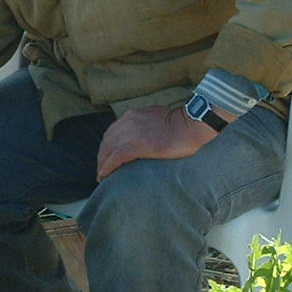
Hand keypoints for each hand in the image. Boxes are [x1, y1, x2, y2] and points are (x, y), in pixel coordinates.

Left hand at [96, 103, 217, 179]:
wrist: (189, 124)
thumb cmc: (181, 123)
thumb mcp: (158, 117)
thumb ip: (148, 123)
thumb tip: (148, 132)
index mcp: (133, 115)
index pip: (113, 131)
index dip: (108, 145)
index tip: (107, 156)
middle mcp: (127, 122)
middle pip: (106, 141)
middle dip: (102, 156)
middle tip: (102, 169)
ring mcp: (131, 134)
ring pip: (107, 150)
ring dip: (102, 164)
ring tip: (102, 176)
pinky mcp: (136, 146)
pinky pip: (115, 158)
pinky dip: (107, 167)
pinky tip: (104, 175)